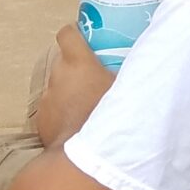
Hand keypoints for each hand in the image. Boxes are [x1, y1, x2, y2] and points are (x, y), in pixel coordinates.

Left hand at [36, 18, 119, 146]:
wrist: (84, 155)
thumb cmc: (109, 115)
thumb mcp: (127, 88)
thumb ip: (130, 72)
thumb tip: (148, 62)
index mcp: (79, 62)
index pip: (67, 34)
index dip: (75, 33)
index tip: (86, 39)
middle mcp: (58, 75)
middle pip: (62, 60)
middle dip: (75, 65)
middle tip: (93, 75)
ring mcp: (47, 98)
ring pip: (57, 86)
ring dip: (68, 89)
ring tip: (85, 102)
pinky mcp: (41, 119)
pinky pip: (52, 108)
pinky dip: (61, 110)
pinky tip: (75, 121)